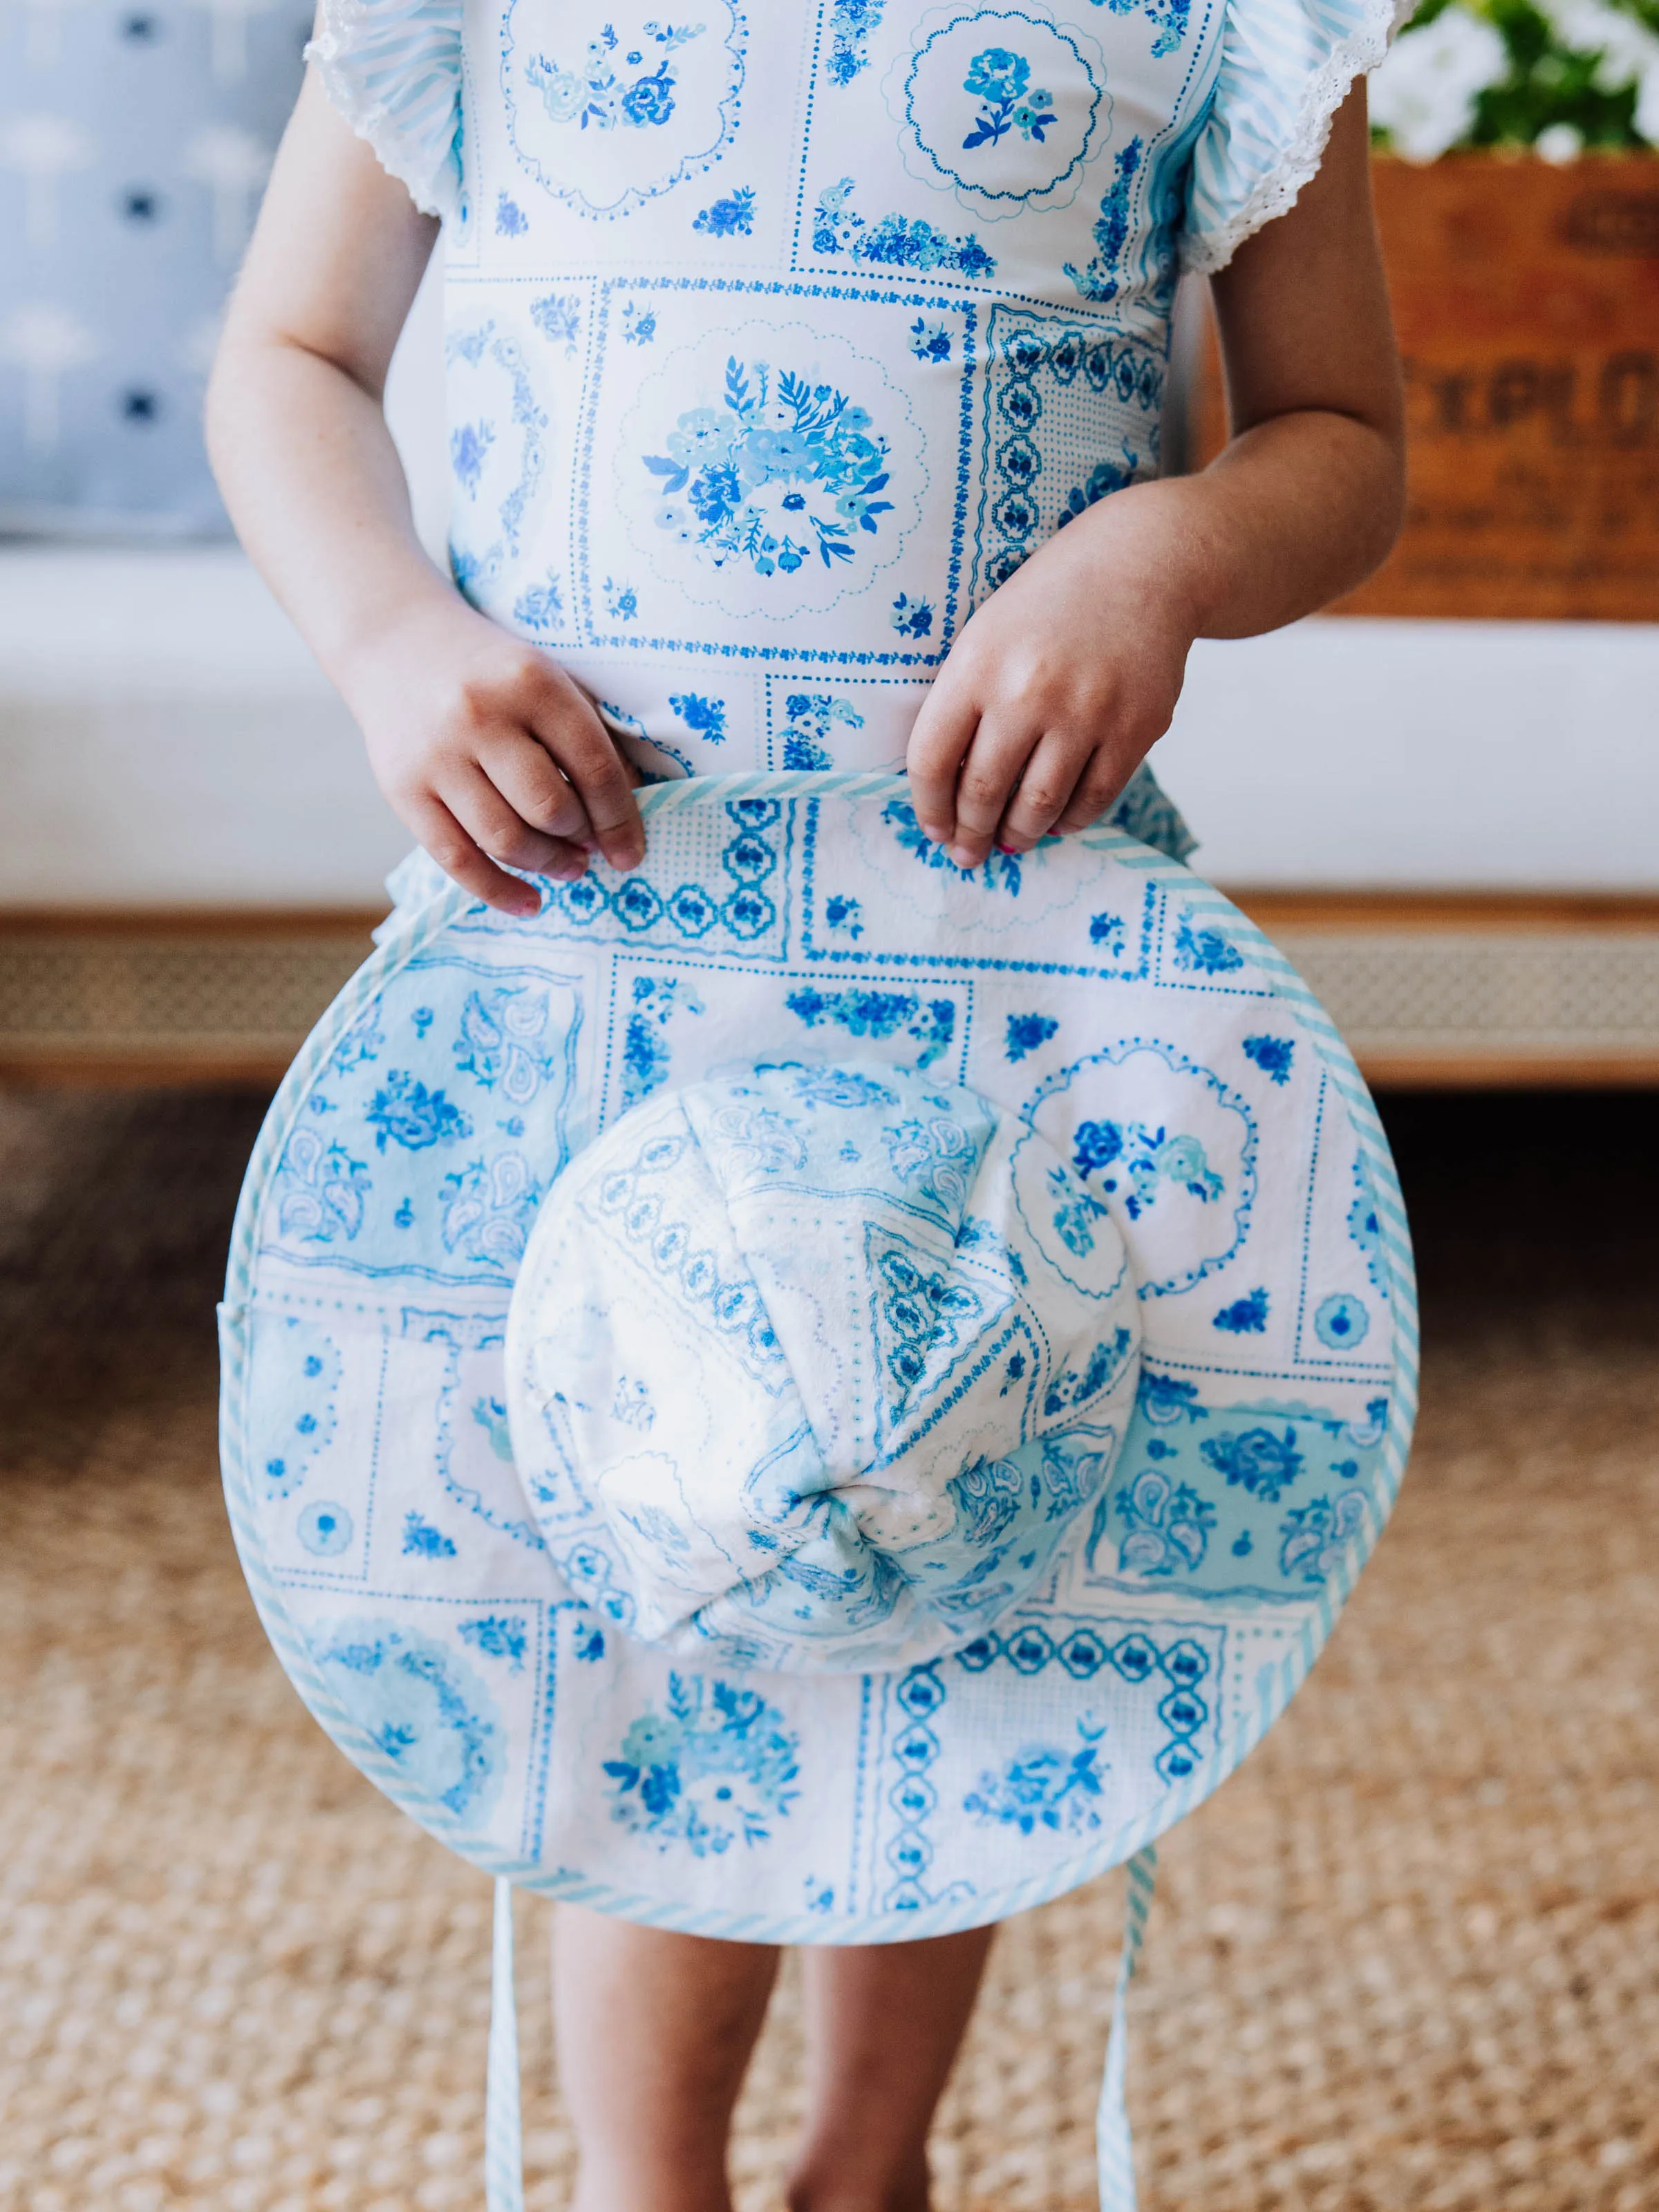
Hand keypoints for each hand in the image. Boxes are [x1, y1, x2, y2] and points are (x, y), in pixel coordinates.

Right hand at [342, 590, 644, 916]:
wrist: (395, 641)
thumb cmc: (489, 670)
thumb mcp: (546, 679)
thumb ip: (587, 736)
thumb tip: (622, 816)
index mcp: (531, 682)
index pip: (594, 768)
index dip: (621, 820)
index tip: (631, 852)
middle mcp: (481, 716)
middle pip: (550, 810)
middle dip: (581, 840)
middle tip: (589, 847)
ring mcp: (437, 755)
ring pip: (506, 839)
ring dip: (547, 865)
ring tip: (566, 867)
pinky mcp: (402, 789)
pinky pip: (457, 859)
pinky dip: (498, 891)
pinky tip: (529, 901)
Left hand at [906, 484, 1196, 870]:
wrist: (1143, 564)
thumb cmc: (1050, 604)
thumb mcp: (987, 634)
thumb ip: (964, 703)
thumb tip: (950, 789)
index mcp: (976, 665)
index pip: (932, 760)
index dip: (929, 807)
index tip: (935, 829)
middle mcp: (1028, 691)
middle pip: (984, 793)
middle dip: (972, 835)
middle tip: (969, 854)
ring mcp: (1086, 712)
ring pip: (1040, 806)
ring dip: (1020, 835)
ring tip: (1012, 841)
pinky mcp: (1136, 727)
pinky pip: (1095, 797)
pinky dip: (1071, 820)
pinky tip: (1058, 821)